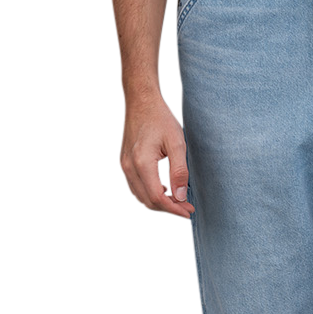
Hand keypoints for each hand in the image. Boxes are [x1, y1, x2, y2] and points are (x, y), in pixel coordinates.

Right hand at [118, 93, 193, 218]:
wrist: (141, 102)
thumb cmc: (159, 118)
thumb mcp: (177, 143)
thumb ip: (179, 171)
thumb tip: (181, 196)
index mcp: (142, 162)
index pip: (156, 197)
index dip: (173, 209)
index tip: (188, 211)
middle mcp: (129, 167)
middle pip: (147, 201)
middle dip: (168, 209)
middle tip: (187, 208)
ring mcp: (124, 166)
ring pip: (140, 197)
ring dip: (158, 203)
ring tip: (177, 200)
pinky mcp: (124, 163)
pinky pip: (134, 187)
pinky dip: (148, 194)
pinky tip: (162, 189)